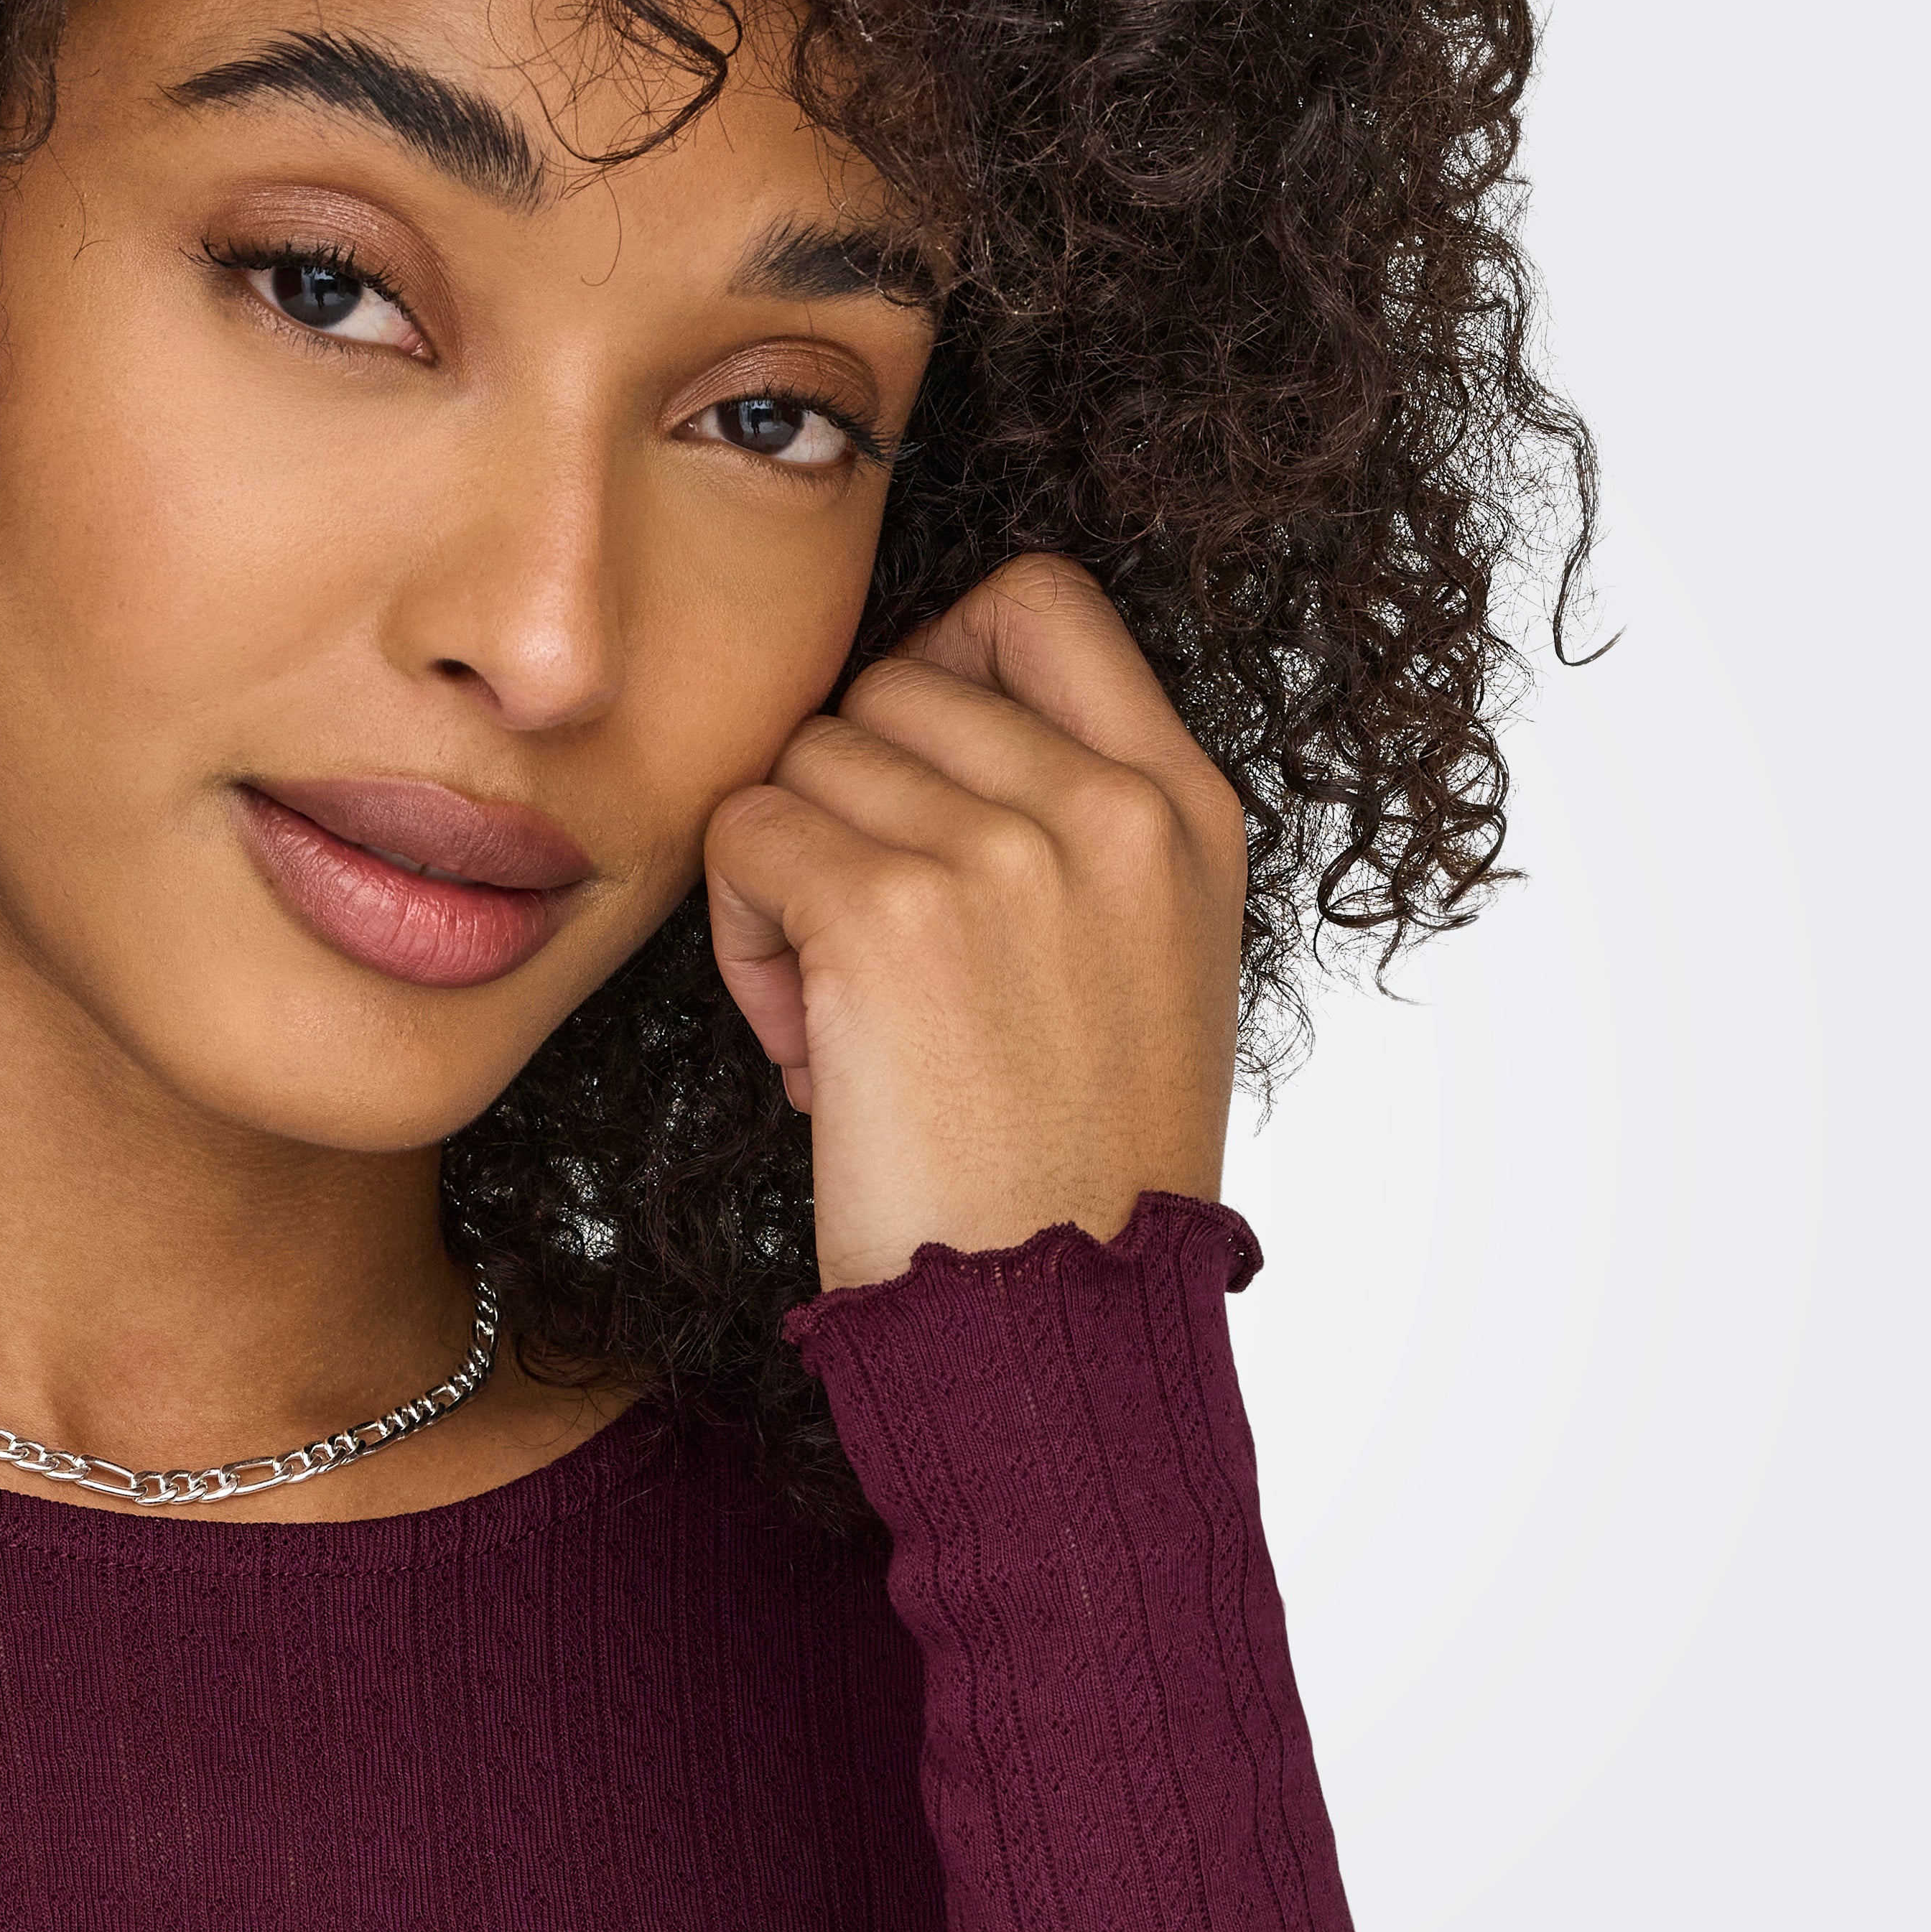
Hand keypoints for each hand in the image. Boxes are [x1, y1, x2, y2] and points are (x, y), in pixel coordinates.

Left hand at [704, 555, 1247, 1290]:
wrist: (1058, 1331)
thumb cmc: (1078, 1173)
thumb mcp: (1149, 964)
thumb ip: (1081, 826)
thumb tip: (924, 718)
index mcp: (1187, 808)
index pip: (1038, 600)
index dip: (943, 661)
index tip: (919, 785)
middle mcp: (1110, 805)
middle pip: (889, 683)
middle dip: (855, 804)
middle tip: (880, 953)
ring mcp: (1006, 849)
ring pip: (805, 757)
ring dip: (791, 879)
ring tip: (848, 1019)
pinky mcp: (890, 912)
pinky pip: (744, 833)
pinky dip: (743, 938)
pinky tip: (808, 1048)